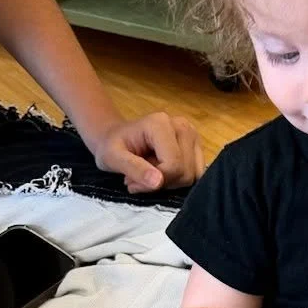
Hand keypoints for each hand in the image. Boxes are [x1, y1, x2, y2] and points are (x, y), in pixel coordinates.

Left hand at [89, 111, 204, 193]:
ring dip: (172, 182)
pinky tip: (162, 171)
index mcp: (161, 124)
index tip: (133, 183)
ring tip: (151, 172)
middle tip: (141, 176)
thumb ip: (134, 169)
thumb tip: (158, 182)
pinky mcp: (197, 146)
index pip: (174, 166)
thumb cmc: (110, 146)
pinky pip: (197, 174)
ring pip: (194, 176)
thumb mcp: (112, 158)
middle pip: (186, 172)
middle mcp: (182, 126)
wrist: (114, 137)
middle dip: (164, 182)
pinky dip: (179, 179)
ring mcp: (193, 136)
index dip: (156, 182)